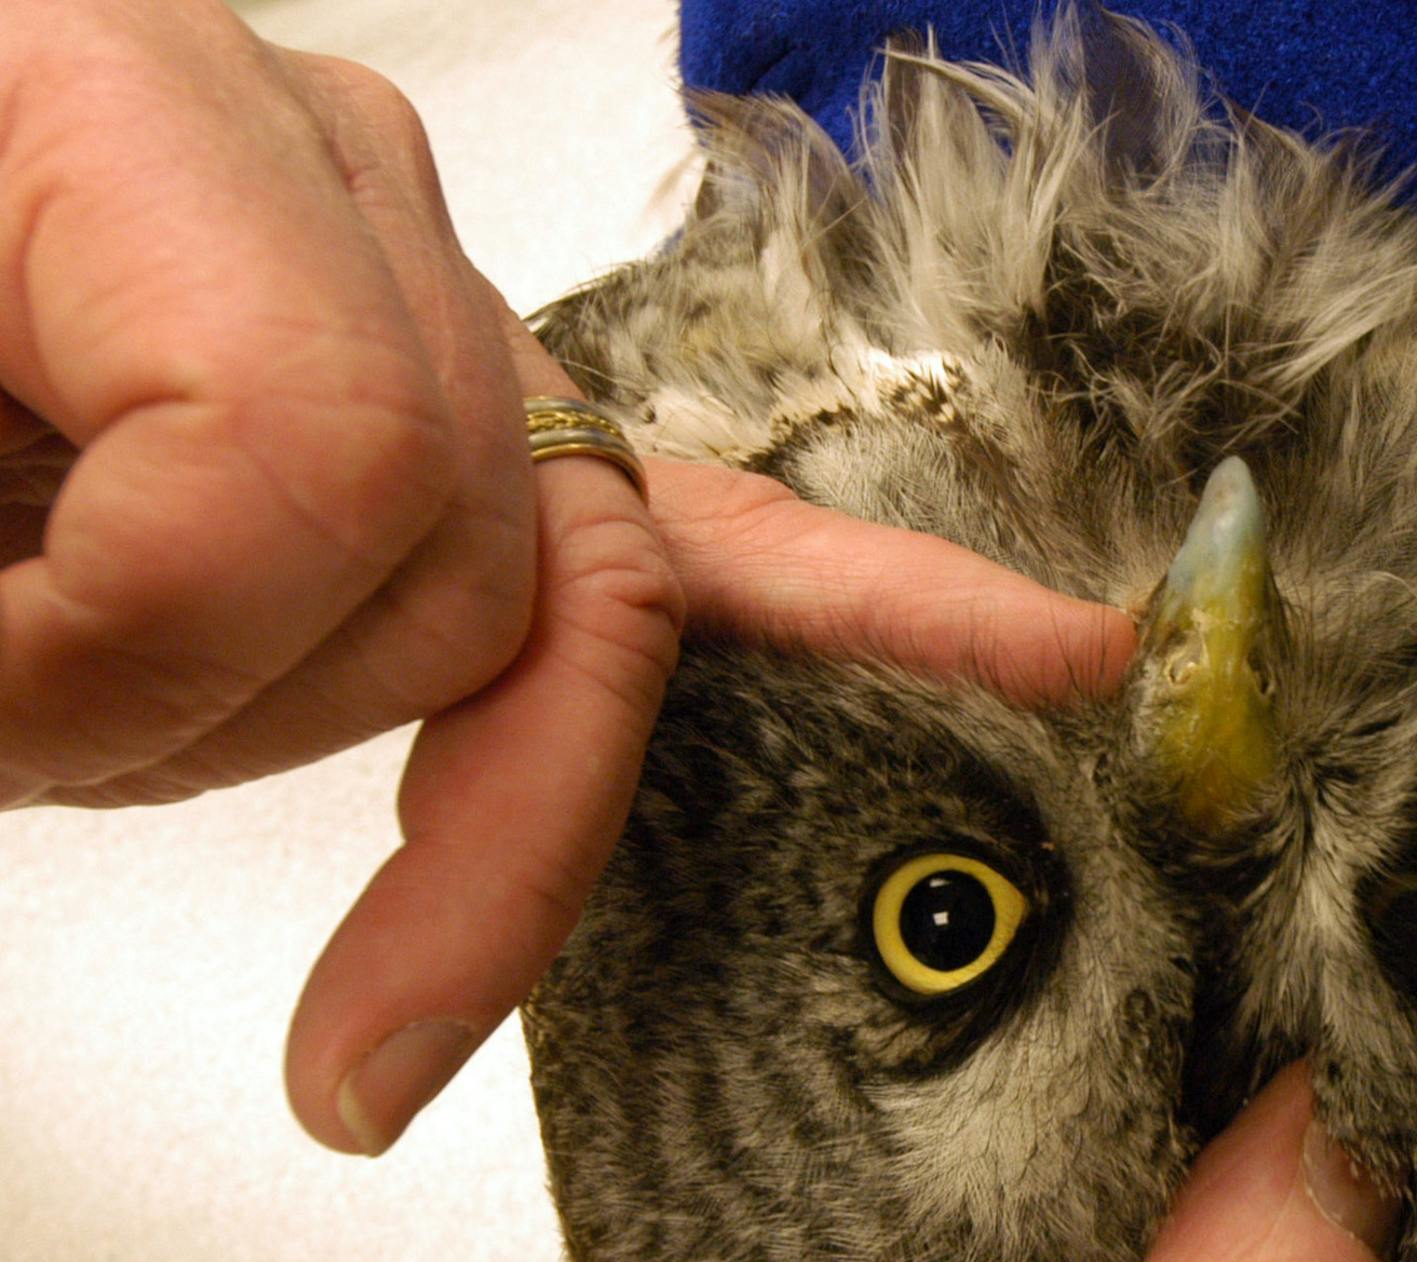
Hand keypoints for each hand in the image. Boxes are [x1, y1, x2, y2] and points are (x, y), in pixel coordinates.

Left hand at [0, 0, 1133, 1152]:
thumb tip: (63, 712)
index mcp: (125, 99)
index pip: (315, 447)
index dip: (150, 651)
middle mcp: (325, 173)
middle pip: (473, 548)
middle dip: (249, 717)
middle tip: (23, 730)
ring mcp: (423, 275)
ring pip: (567, 595)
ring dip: (374, 741)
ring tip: (119, 705)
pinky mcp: (468, 382)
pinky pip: (711, 529)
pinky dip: (878, 614)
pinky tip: (1049, 652)